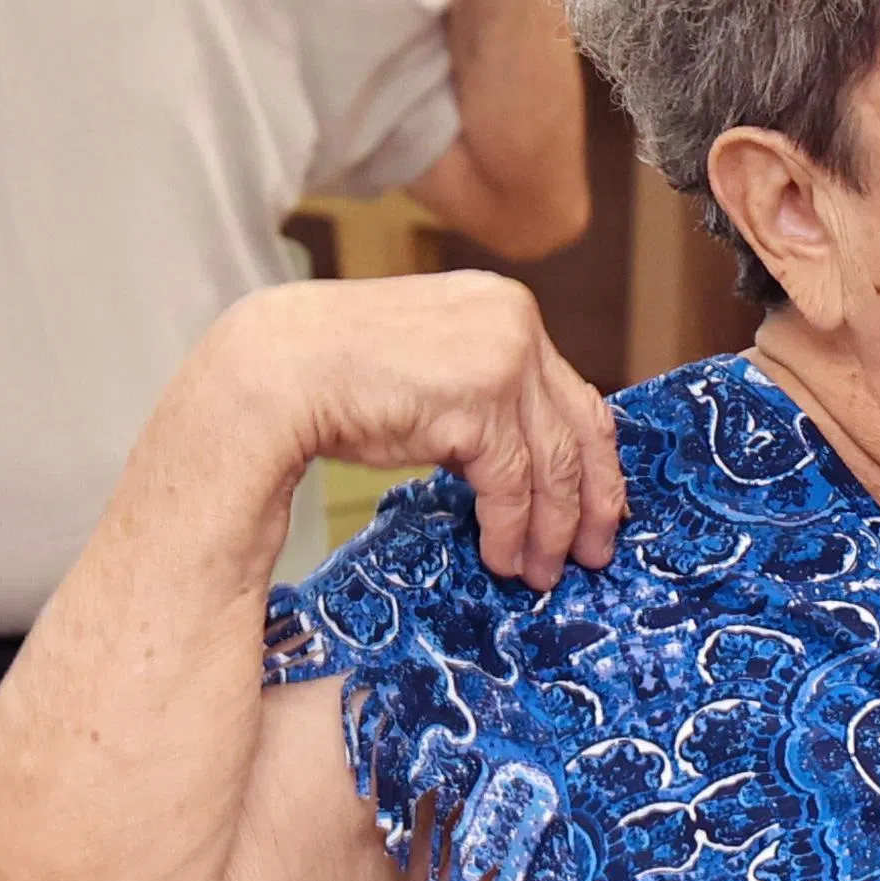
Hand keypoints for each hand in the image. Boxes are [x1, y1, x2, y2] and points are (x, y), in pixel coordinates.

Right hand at [234, 274, 624, 584]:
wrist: (277, 365)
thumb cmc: (337, 370)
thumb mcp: (434, 367)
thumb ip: (484, 391)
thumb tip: (525, 455)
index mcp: (507, 308)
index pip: (575, 393)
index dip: (594, 459)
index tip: (602, 506)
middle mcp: (517, 325)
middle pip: (581, 428)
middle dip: (594, 500)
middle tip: (596, 552)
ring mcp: (502, 361)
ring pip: (553, 463)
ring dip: (551, 528)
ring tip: (543, 572)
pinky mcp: (479, 402)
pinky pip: (511, 482)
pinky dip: (511, 528)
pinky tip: (503, 557)